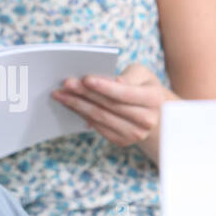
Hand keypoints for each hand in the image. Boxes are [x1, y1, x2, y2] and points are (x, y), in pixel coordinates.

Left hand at [51, 63, 178, 165]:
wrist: (154, 112)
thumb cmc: (143, 86)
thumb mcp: (142, 74)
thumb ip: (129, 75)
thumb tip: (113, 82)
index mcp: (154, 100)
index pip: (124, 93)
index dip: (104, 86)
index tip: (85, 79)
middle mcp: (146, 120)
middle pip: (108, 106)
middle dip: (84, 94)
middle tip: (65, 84)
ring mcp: (134, 134)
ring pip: (100, 118)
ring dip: (77, 105)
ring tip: (61, 94)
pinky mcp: (123, 141)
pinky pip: (98, 127)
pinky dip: (82, 115)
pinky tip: (71, 105)